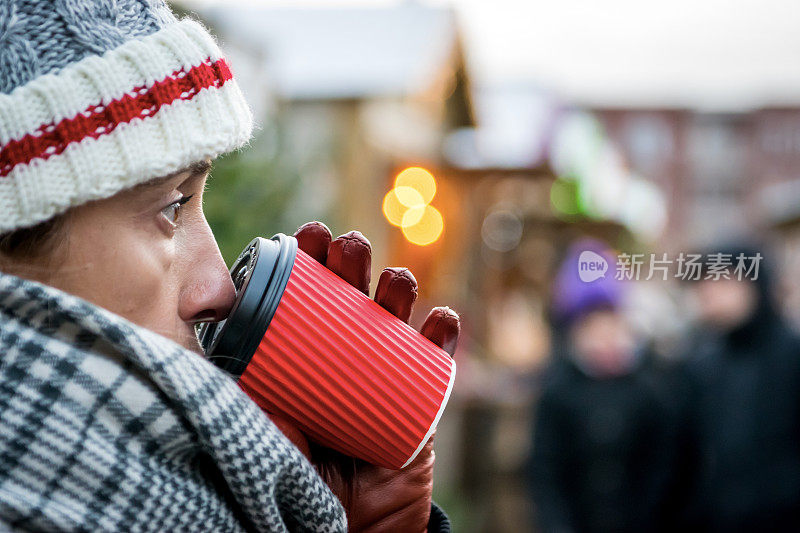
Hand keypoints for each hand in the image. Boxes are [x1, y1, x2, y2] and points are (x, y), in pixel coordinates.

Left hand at [269, 221, 459, 532]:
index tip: (304, 238)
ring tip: (391, 283)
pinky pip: (439, 359)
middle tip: (346, 249)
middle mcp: (350, 353)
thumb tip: (246, 390)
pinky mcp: (424, 395)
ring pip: (397, 314)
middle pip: (354, 293)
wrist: (357, 529)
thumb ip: (263, 425)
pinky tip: (439, 321)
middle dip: (354, 260)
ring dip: (398, 287)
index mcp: (310, 356)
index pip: (309, 298)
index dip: (310, 262)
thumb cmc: (308, 485)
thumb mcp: (278, 452)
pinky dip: (443, 335)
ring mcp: (390, 369)